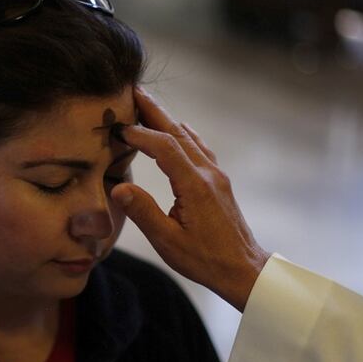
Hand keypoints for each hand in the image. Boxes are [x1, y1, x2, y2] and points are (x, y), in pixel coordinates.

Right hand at [110, 87, 268, 310]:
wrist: (244, 270)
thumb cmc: (205, 260)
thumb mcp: (168, 241)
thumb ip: (143, 212)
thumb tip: (118, 187)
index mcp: (195, 186)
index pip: (164, 148)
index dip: (141, 134)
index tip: (118, 127)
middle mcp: (208, 174)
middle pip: (178, 133)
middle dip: (154, 111)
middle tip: (134, 91)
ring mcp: (216, 176)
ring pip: (189, 138)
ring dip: (167, 120)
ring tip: (148, 105)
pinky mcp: (219, 182)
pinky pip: (200, 149)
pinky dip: (184, 134)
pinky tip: (181, 128)